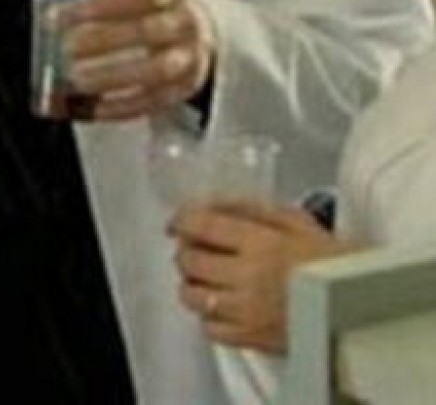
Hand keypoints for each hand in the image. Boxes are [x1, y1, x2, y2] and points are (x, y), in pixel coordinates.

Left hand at [62, 0, 213, 120]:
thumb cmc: (156, 13)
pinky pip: (151, 103)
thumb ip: (104, 9)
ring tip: (77, 82)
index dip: (101, 5)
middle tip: (67, 48)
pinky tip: (89, 108)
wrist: (206, 33)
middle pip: (148, 31)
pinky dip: (117, 107)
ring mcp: (191, 60)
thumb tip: (54, 24)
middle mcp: (186, 26)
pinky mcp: (184, 91)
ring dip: (112, 77)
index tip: (63, 15)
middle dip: (104, 40)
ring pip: (156, 71)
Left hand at [169, 199, 356, 352]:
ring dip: (192, 284)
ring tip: (206, 279)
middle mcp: (248, 276)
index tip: (178, 223)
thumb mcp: (294, 219)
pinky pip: (209, 328)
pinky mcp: (252, 337)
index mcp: (259, 242)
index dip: (180, 220)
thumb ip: (248, 207)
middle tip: (195, 249)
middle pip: (188, 260)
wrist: (361, 303)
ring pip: (191, 296)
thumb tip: (210, 202)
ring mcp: (247, 310)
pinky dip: (208, 316)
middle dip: (186, 251)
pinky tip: (222, 305)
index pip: (198, 225)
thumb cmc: (332, 260)